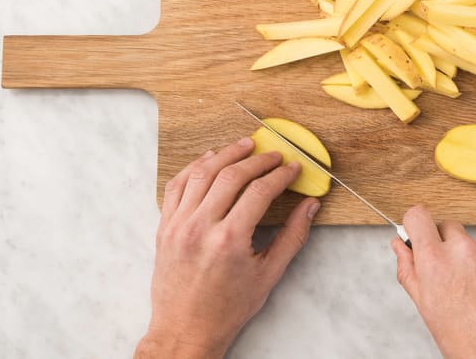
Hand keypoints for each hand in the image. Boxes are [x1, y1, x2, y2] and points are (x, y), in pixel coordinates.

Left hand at [135, 137, 320, 358]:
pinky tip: (209, 159)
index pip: (259, 191)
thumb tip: (311, 206)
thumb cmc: (227, 308)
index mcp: (229, 240)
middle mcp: (201, 228)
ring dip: (225, 154)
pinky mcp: (164, 227)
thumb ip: (292, 236)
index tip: (292, 168)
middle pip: (231, 176)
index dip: (280, 175)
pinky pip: (176, 185)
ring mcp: (178, 225)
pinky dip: (193, 167)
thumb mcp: (268, 275)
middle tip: (273, 154)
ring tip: (244, 145)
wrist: (185, 329)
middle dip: (257, 160)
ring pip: (201, 173)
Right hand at [392, 206, 475, 358]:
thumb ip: (409, 270)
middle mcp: (464, 250)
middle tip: (452, 276)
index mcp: (435, 261)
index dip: (417, 224)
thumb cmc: (466, 341)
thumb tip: (400, 246)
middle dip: (447, 245)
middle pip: (448, 227)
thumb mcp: (426, 307)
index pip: (418, 216)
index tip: (420, 232)